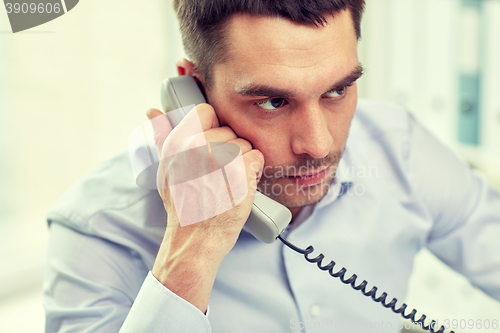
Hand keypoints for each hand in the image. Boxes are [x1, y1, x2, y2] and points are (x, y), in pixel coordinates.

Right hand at [146, 103, 263, 312]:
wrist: (195, 239)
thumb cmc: (181, 206)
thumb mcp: (165, 169)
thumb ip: (162, 137)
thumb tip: (153, 111)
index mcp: (177, 142)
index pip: (206, 111)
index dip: (213, 127)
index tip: (213, 146)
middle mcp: (196, 146)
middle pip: (229, 130)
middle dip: (229, 150)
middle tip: (219, 174)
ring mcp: (219, 158)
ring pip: (245, 144)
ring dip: (243, 162)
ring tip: (228, 181)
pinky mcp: (239, 172)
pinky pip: (256, 157)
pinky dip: (254, 171)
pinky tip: (241, 184)